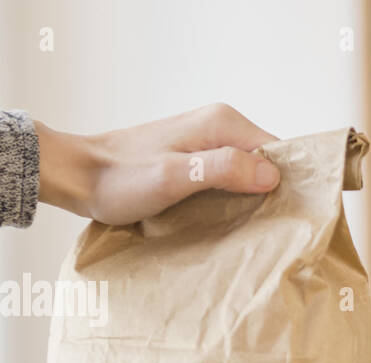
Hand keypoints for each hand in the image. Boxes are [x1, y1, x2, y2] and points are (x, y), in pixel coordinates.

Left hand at [35, 103, 281, 224]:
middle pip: (268, 162)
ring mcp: (208, 141)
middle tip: (273, 232)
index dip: (290, 182)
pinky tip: (232, 222)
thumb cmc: (119, 179)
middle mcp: (220, 126)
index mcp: (222, 123)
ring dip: (255, 200)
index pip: (280, 150)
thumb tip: (271, 173)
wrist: (78, 175)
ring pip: (251, 172)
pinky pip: (232, 178)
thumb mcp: (173, 177)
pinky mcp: (197, 159)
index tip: (292, 216)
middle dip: (274, 194)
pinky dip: (236, 199)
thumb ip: (221, 170)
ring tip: (254, 231)